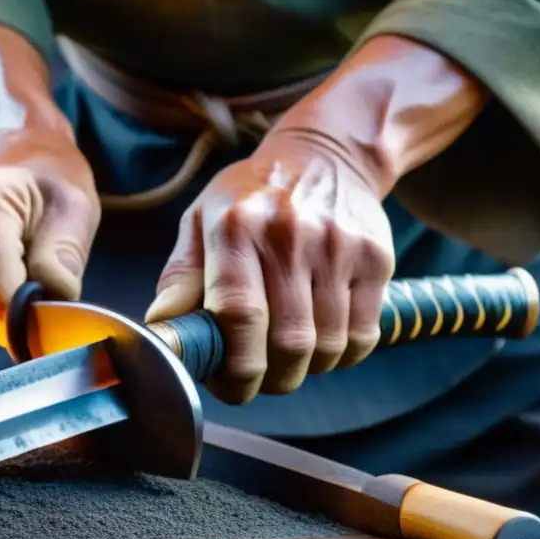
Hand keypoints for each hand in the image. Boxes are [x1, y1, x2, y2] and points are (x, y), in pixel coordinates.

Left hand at [145, 129, 394, 402]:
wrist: (326, 154)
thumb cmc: (251, 199)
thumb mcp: (201, 221)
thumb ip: (181, 277)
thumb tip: (163, 330)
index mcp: (236, 227)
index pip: (238, 315)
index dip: (233, 367)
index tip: (227, 385)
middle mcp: (290, 235)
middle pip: (288, 343)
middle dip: (269, 379)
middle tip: (256, 378)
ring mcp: (339, 247)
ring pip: (327, 347)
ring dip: (304, 369)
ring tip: (286, 356)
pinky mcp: (376, 259)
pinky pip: (362, 336)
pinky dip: (339, 356)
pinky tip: (320, 340)